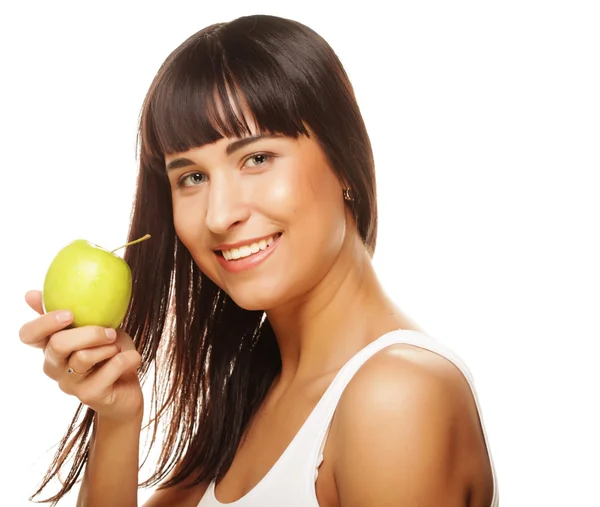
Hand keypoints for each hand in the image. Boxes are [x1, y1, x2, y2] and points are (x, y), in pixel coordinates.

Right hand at [19, 290, 143, 422]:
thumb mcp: (97, 327)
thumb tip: (32, 292)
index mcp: (51, 346)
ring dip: (110, 346)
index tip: (68, 313)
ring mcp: (69, 383)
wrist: (128, 390)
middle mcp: (54, 366)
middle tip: (110, 331)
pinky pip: (111, 367)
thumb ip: (77, 311)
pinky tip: (132, 359)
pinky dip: (128, 358)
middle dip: (89, 332)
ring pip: (83, 356)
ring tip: (119, 347)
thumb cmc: (111, 354)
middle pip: (57, 344)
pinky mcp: (88, 395)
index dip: (44, 323)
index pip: (28, 335)